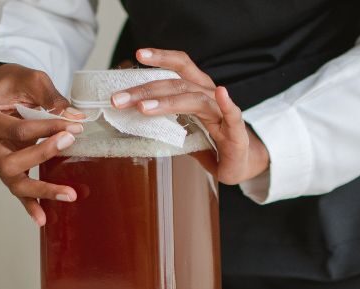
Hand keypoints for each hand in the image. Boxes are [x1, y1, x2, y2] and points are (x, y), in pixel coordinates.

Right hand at [0, 63, 84, 225]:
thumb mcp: (30, 78)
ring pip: (14, 182)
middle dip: (43, 154)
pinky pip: (17, 190)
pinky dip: (30, 204)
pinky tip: (43, 218)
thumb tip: (75, 120)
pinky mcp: (4, 168)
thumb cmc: (12, 82)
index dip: (47, 129)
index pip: (17, 130)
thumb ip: (51, 98)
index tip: (74, 126)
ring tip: (69, 194)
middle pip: (11, 162)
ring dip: (42, 189)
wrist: (1, 89)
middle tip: (69, 142)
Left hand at [110, 49, 269, 184]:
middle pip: (178, 84)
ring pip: (195, 99)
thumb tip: (132, 115)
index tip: (138, 54)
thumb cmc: (210, 144)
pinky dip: (228, 104)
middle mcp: (210, 96)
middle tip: (119, 99)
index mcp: (197, 91)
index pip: (180, 67)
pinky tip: (222, 93)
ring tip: (143, 108)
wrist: (241, 163)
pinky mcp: (236, 133)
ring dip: (167, 102)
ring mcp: (223, 113)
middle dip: (145, 90)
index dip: (161, 58)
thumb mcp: (182, 129)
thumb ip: (163, 121)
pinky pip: (233, 115)